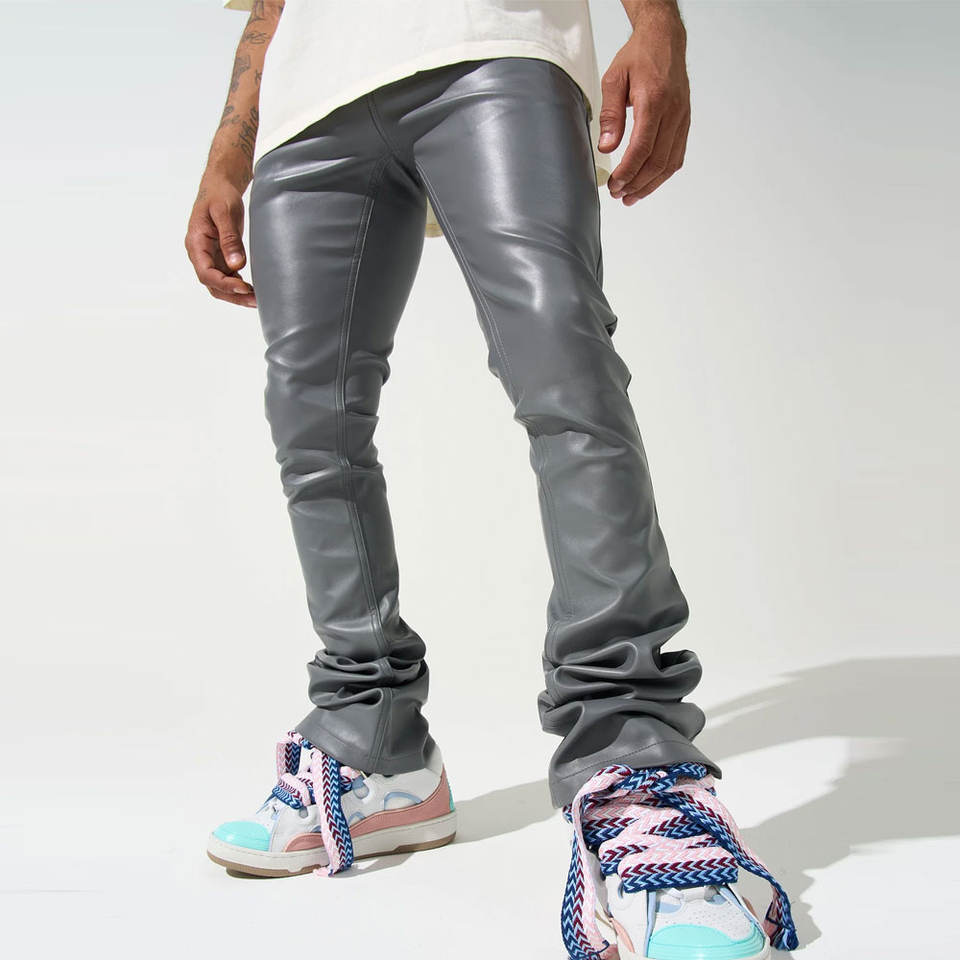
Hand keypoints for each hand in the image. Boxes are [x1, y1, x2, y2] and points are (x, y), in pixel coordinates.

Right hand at [185, 176, 255, 306]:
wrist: (220, 185)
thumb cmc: (219, 194)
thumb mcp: (225, 212)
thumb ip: (229, 239)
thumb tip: (236, 265)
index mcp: (195, 243)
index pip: (206, 273)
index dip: (225, 284)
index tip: (244, 287)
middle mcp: (200, 254)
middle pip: (212, 284)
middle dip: (233, 295)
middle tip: (255, 301)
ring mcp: (210, 257)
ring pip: (220, 284)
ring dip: (237, 294)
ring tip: (257, 299)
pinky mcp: (221, 257)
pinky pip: (228, 277)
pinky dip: (239, 285)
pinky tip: (254, 290)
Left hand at [598, 5, 689, 204]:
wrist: (664, 40)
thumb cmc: (638, 57)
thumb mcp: (613, 79)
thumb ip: (610, 115)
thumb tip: (606, 146)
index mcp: (654, 100)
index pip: (642, 148)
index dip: (628, 172)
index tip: (614, 184)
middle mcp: (673, 112)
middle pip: (657, 161)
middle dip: (636, 183)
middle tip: (618, 194)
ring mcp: (682, 118)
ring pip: (670, 163)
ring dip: (650, 184)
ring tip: (631, 196)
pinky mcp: (685, 123)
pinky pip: (677, 155)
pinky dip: (662, 174)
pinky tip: (648, 182)